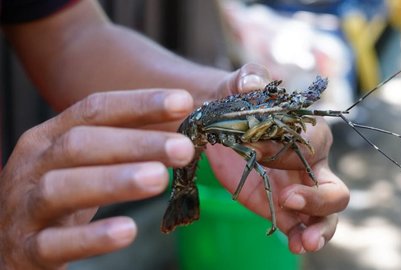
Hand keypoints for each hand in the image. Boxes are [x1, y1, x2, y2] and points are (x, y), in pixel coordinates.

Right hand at [0, 89, 194, 267]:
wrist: (5, 243)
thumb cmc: (56, 197)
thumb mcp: (81, 164)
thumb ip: (123, 148)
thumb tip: (185, 135)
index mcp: (50, 138)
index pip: (94, 110)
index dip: (139, 104)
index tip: (183, 101)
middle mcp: (33, 165)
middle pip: (81, 144)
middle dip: (136, 143)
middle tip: (183, 147)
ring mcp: (24, 207)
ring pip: (62, 188)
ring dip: (114, 180)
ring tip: (159, 178)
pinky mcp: (26, 250)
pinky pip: (55, 243)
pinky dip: (92, 237)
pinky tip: (127, 230)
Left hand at [206, 64, 349, 253]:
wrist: (220, 124)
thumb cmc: (236, 101)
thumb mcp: (239, 85)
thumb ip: (248, 78)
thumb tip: (251, 83)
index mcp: (309, 131)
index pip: (310, 145)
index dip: (285, 151)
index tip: (256, 151)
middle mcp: (313, 163)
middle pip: (333, 188)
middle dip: (317, 198)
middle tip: (287, 199)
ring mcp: (301, 188)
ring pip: (327, 213)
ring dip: (320, 228)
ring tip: (304, 242)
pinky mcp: (284, 206)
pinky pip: (301, 225)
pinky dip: (300, 237)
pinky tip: (293, 246)